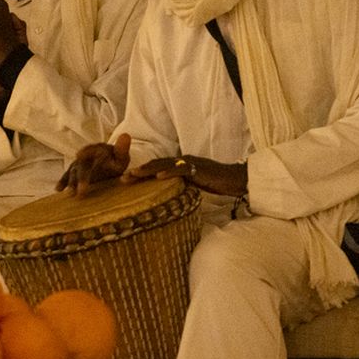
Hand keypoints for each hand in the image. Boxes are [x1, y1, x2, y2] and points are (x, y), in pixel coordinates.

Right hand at [56, 133, 131, 195]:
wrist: (110, 164)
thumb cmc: (117, 159)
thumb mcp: (122, 155)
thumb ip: (122, 148)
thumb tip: (126, 135)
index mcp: (97, 149)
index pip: (90, 149)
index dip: (85, 151)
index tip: (80, 155)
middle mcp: (85, 155)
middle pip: (81, 165)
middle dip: (80, 178)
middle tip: (81, 191)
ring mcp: (79, 164)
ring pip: (73, 172)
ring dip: (71, 183)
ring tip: (70, 193)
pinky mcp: (75, 173)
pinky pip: (67, 177)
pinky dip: (62, 182)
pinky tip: (58, 189)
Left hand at [126, 154, 247, 197]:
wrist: (236, 179)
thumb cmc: (216, 183)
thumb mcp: (193, 185)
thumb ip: (180, 186)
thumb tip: (167, 196)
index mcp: (179, 165)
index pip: (156, 168)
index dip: (141, 173)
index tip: (126, 180)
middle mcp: (182, 161)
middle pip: (156, 165)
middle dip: (138, 171)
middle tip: (122, 178)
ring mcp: (190, 163)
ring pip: (165, 165)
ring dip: (148, 169)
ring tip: (134, 174)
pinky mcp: (198, 168)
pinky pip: (181, 170)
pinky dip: (169, 172)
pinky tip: (158, 176)